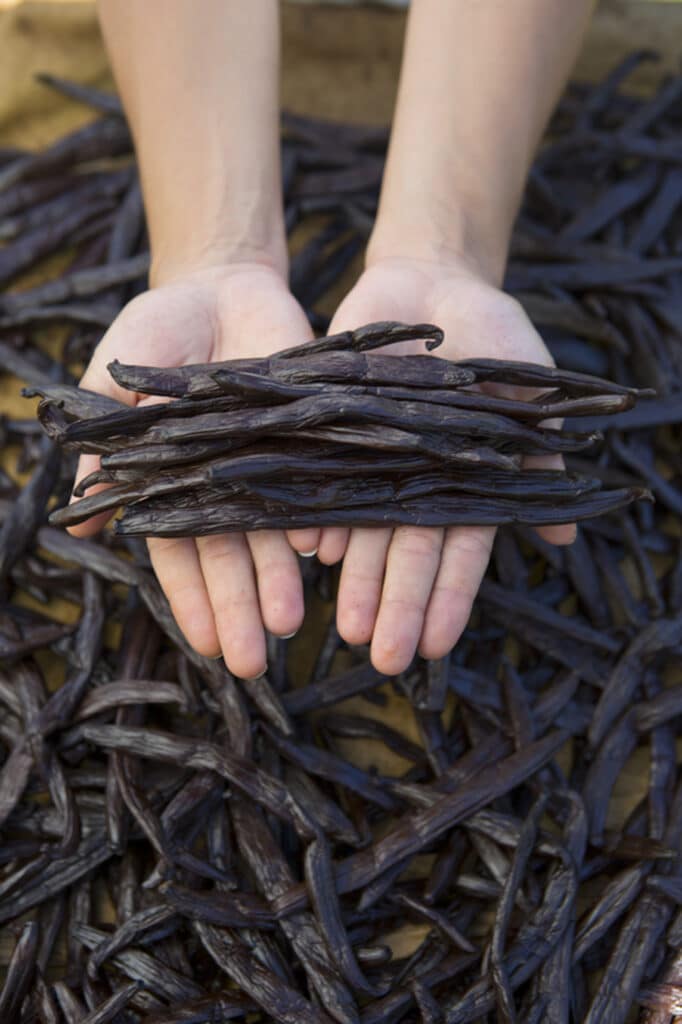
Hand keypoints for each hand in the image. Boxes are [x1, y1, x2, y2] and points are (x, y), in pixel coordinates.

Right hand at [70, 262, 320, 678]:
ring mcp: (268, 463)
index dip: (192, 599)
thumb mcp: (116, 382)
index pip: (179, 552)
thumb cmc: (157, 329)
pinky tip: (324, 553)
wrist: (221, 283)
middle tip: (254, 661)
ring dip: (280, 578)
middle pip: (231, 555)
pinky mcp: (308, 436)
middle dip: (240, 607)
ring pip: (274, 532)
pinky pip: (317, 483)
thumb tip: (81, 527)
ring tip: (291, 623)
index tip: (204, 645)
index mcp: (175, 482)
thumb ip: (103, 447)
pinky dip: (321, 517)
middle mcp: (225, 484)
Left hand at [303, 256, 574, 675]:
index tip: (438, 645)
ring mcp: (374, 459)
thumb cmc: (494, 336)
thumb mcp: (530, 390)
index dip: (449, 598)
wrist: (433, 279)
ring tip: (344, 626)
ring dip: (354, 579)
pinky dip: (314, 511)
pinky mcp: (333, 429)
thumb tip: (560, 537)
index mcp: (464, 482)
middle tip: (383, 656)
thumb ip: (540, 456)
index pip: (459, 551)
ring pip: (363, 529)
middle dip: (397, 604)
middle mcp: (415, 481)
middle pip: (407, 551)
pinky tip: (309, 549)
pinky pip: (321, 476)